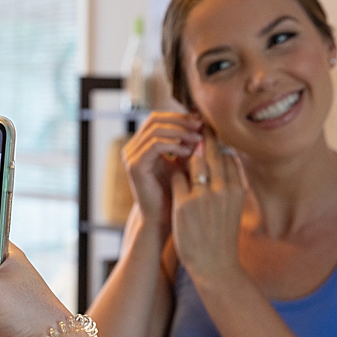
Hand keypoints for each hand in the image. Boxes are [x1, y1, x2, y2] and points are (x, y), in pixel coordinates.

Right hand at [123, 111, 202, 232]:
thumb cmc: (176, 192)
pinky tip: (188, 152)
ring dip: (180, 131)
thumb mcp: (185, 162)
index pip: (160, 118)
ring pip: (155, 129)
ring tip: (198, 139)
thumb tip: (205, 123)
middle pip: (155, 119)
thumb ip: (191, 144)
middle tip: (201, 126)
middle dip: (180, 121)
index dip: (181, 117)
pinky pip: (154, 145)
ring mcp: (132, 156)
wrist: (163, 218)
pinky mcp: (135, 166)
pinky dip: (173, 145)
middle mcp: (133, 147)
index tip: (203, 122)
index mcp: (143, 144)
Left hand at [169, 126, 243, 282]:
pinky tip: (171, 174)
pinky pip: (176, 178)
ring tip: (181, 147)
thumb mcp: (233, 208)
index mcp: (237, 190)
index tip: (210, 135)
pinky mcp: (184, 205)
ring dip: (186, 155)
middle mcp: (223, 190)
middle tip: (194, 126)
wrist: (215, 266)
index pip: (228, 157)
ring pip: (193, 162)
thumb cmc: (222, 236)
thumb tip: (225, 160)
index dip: (218, 145)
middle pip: (212, 154)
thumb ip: (230, 186)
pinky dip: (174, 175)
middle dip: (203, 138)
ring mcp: (203, 197)